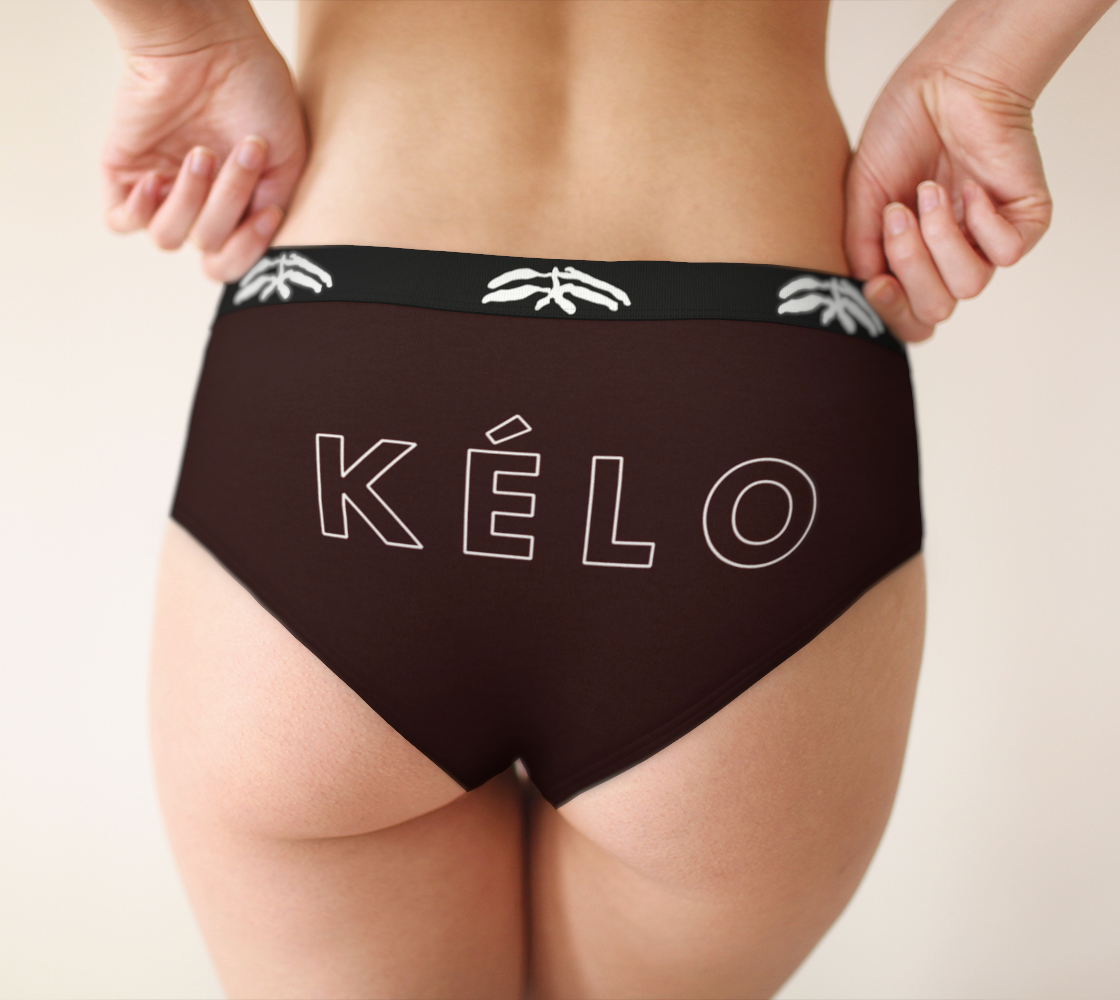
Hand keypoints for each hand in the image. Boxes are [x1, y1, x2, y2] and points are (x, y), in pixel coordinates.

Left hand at [101, 30, 304, 281]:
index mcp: (238, 211)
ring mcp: (163, 191)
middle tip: (240, 153)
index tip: (265, 209)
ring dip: (190, 200)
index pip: (233, 263)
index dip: (249, 249)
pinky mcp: (125, 173)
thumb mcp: (287, 159)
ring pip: (167, 239)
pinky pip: (121, 221)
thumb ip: (273, 207)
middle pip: (207, 247)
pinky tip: (158, 177)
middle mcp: (200, 207)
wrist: (213, 45)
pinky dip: (140, 209)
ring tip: (200, 154)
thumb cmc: (257, 91)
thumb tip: (247, 238)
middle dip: (227, 204)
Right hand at [845, 63, 1052, 340]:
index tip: (876, 281)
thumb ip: (860, 250)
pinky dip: (981, 221)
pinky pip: (1007, 253)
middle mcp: (949, 260)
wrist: (941, 85)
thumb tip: (867, 289)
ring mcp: (986, 242)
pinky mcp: (1023, 220)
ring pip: (970, 286)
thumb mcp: (861, 198)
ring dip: (941, 238)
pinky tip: (969, 187)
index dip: (892, 312)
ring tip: (929, 192)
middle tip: (897, 214)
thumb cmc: (900, 135)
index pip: (910, 321)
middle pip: (936, 309)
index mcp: (911, 262)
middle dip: (911, 265)